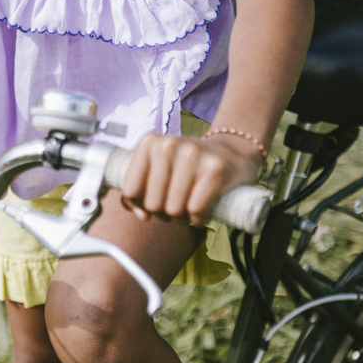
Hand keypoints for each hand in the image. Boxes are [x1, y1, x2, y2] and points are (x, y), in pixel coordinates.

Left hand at [121, 131, 262, 226]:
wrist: (232, 154)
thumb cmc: (187, 169)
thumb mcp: (159, 170)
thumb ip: (139, 192)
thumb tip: (143, 216)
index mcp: (150, 142)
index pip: (130, 191)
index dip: (141, 205)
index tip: (155, 200)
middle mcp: (169, 145)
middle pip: (153, 204)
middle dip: (164, 214)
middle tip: (177, 205)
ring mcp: (192, 155)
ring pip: (174, 210)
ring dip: (182, 218)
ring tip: (189, 208)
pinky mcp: (214, 169)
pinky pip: (196, 210)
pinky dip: (198, 219)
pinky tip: (203, 212)